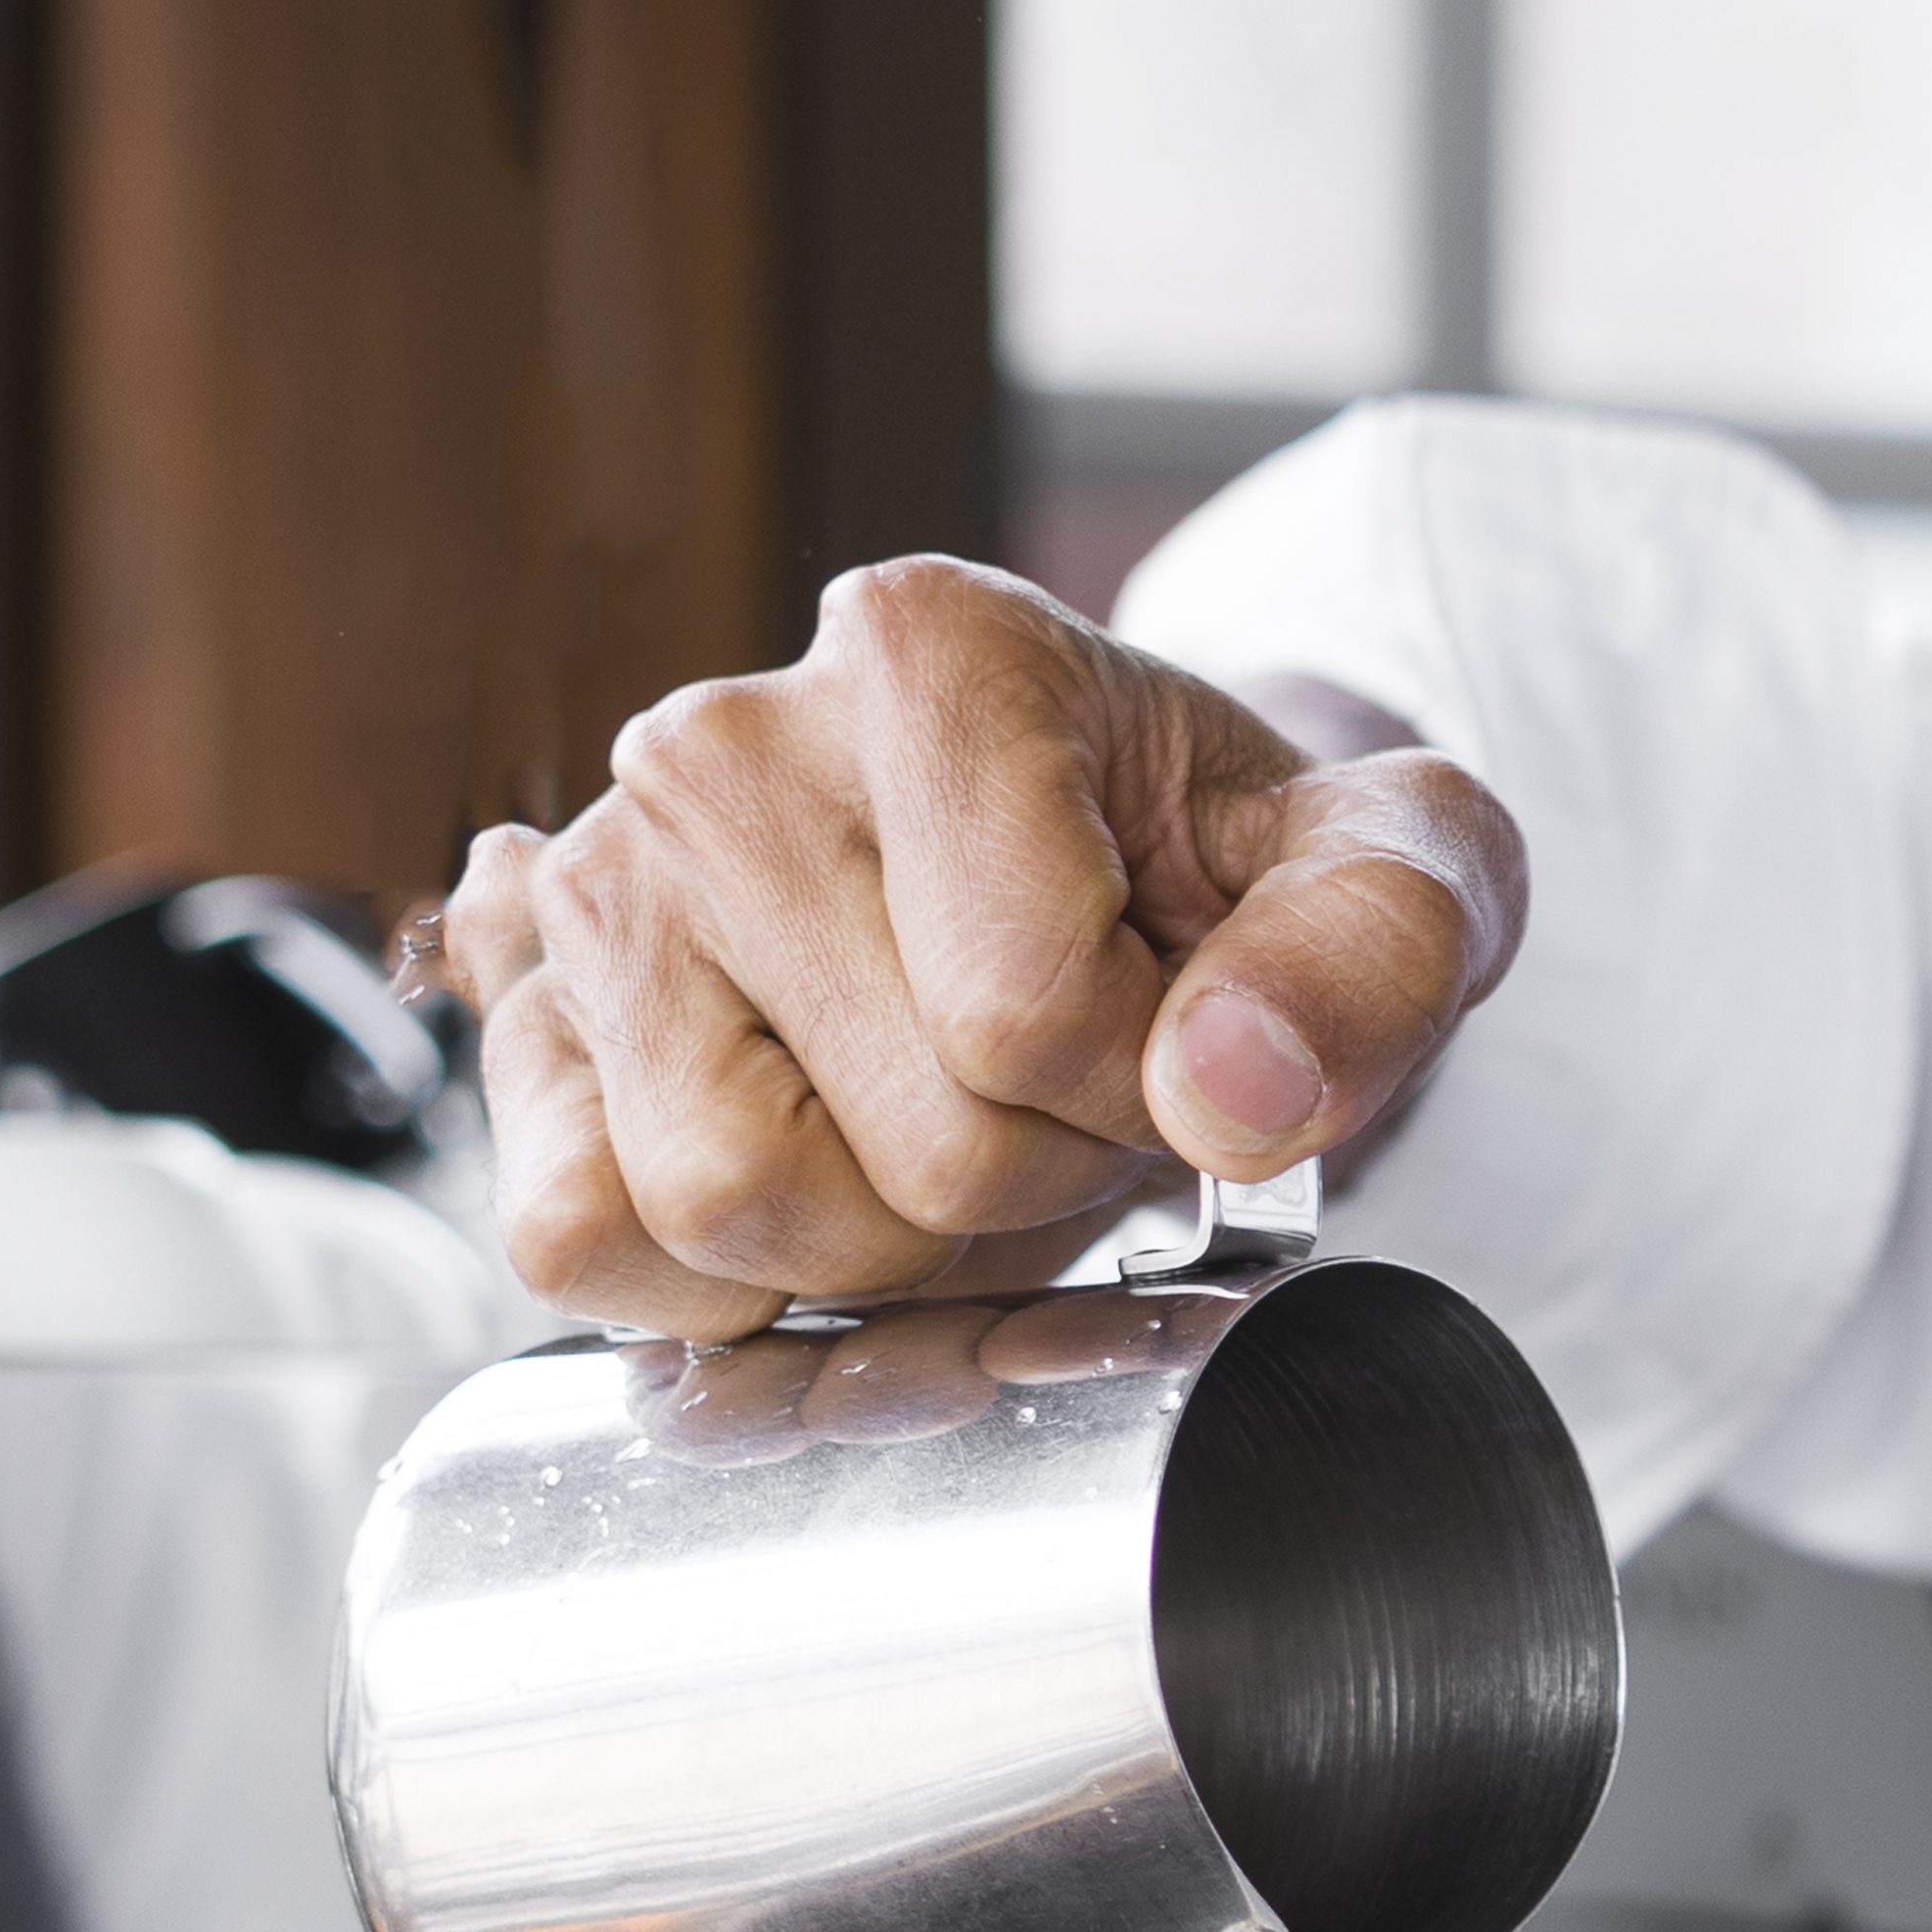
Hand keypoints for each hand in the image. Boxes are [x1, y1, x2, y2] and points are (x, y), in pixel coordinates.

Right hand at [433, 559, 1526, 1339]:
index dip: (1138, 1098)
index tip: (1168, 1036)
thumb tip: (1231, 1089)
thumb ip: (1376, 951)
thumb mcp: (1400, 873)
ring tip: (942, 1126)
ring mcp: (602, 883)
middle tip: (1063, 1096)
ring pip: (728, 1206)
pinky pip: (577, 1238)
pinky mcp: (530, 1019)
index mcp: (935, 654)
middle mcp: (723, 746)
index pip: (1027, 1015)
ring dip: (882, 1242)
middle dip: (1032, 1186)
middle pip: (903, 1143)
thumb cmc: (1240, 874)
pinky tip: (813, 1167)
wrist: (1121, 879)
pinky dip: (713, 1277)